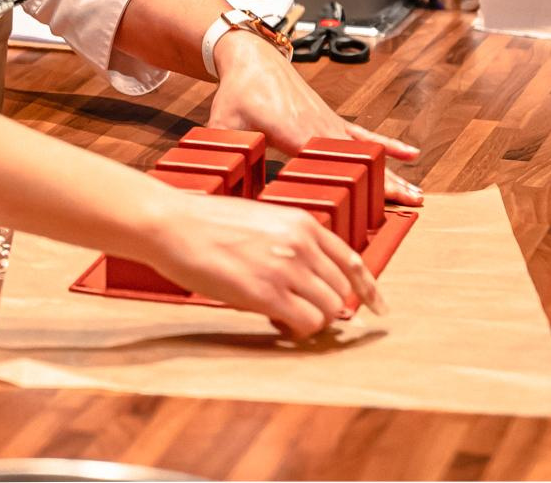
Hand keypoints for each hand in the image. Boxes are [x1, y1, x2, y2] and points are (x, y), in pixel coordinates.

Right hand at [146, 188, 386, 337]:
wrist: (172, 224)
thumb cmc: (205, 223)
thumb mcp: (260, 220)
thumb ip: (290, 243)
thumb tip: (308, 279)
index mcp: (302, 222)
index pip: (352, 261)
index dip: (369, 289)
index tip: (378, 307)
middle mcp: (301, 244)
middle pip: (340, 292)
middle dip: (325, 308)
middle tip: (300, 313)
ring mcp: (286, 269)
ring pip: (326, 311)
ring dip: (309, 320)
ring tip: (281, 315)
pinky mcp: (267, 293)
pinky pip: (304, 323)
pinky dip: (296, 330)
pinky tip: (276, 322)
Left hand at [207, 32, 423, 204]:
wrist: (249, 55)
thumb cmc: (236, 91)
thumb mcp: (224, 125)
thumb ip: (225, 153)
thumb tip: (217, 181)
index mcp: (295, 133)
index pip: (329, 166)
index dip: (351, 184)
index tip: (371, 202)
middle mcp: (318, 128)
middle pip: (358, 161)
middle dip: (385, 183)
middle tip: (412, 205)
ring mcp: (328, 121)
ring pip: (366, 151)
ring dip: (391, 171)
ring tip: (416, 193)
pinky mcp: (329, 116)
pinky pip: (362, 133)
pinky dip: (385, 145)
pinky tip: (409, 154)